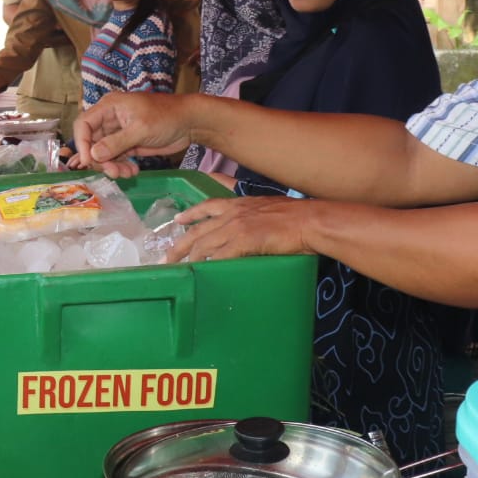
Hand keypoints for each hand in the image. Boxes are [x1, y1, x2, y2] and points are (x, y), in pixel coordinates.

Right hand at [72, 92, 193, 176]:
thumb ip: (116, 143)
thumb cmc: (166, 117)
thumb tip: (93, 156)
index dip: (82, 143)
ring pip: (103, 153)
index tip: (88, 161)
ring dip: (111, 166)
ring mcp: (118, 133)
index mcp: (109, 107)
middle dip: (100, 159)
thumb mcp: (140, 129)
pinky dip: (121, 167)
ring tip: (127, 174)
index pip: (84, 124)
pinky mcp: (128, 144)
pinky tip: (132, 172)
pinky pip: (116, 158)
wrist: (190, 122)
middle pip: (92, 142)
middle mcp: (110, 119)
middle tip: (113, 172)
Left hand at [166, 195, 313, 262]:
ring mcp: (236, 226)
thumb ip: (256, 216)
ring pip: (204, 245)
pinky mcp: (243, 241)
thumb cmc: (298, 217)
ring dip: (188, 259)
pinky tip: (199, 274)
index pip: (207, 206)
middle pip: (197, 230)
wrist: (311, 220)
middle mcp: (233, 213)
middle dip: (179, 245)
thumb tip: (255, 228)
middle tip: (166, 258)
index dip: (191, 214)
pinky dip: (207, 266)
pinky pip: (219, 256)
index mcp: (239, 203)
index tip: (178, 220)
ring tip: (177, 271)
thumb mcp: (270, 209)